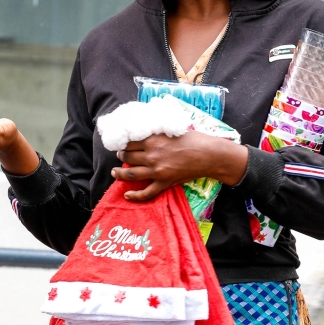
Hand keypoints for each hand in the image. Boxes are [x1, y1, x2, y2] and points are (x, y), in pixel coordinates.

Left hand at [112, 132, 247, 200]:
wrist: (209, 155)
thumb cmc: (194, 139)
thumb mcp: (172, 129)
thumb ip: (158, 132)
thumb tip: (147, 130)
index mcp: (153, 140)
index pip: (130, 142)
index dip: (124, 143)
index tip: (122, 143)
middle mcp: (152, 155)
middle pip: (128, 156)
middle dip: (121, 155)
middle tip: (120, 155)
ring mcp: (157, 171)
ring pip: (131, 174)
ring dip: (120, 173)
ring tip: (114, 172)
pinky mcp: (164, 183)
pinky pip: (146, 193)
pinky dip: (134, 196)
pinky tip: (126, 195)